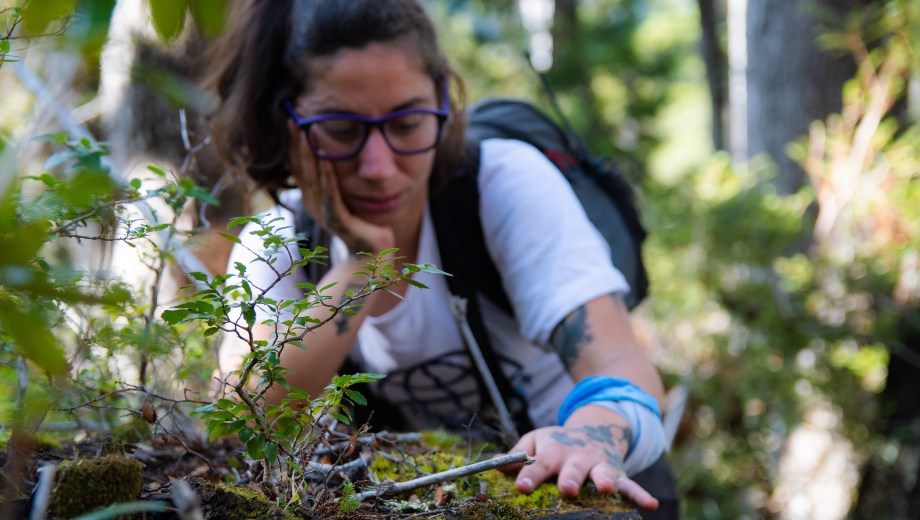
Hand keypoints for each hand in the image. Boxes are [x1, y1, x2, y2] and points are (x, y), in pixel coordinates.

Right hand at [288, 121, 394, 253]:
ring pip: (312, 178)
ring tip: (305, 132)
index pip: (298, 166)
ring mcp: (323, 212)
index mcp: (312, 197)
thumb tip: (330, 153)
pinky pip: (330, 192)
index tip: (291, 120)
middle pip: (300, 168)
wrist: (370, 252)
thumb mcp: (342, 196)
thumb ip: (334, 179)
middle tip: (292, 118)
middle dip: (296, 143)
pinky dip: (327, 175)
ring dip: (309, 154)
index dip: (293, 144)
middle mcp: (312, 204)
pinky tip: (325, 159)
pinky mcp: (337, 219)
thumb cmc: (359, 222)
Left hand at [502, 407, 658, 509]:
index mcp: (553, 451)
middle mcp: (577, 458)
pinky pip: (630, 484)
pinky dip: (640, 494)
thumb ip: (517, 453)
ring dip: (605, 480)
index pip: (539, 464)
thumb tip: (494, 465)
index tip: (521, 486)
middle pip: (573, 468)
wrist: (595, 429)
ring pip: (603, 473)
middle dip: (570, 478)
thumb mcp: (536, 440)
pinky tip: (650, 505)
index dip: (529, 475)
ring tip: (606, 488)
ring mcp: (599, 465)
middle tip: (567, 489)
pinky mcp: (618, 473)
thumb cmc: (557, 441)